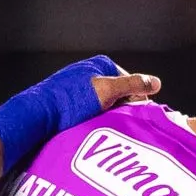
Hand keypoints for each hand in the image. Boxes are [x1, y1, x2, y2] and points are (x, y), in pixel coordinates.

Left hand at [0, 55, 160, 168]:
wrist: (39, 114)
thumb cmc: (72, 100)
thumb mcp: (108, 90)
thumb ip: (133, 85)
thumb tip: (156, 82)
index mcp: (100, 64)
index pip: (132, 83)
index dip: (138, 100)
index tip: (139, 117)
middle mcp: (90, 73)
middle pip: (119, 94)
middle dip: (125, 110)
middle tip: (126, 126)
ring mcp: (79, 88)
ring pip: (107, 105)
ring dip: (111, 118)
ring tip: (110, 130)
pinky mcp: (70, 103)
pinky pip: (93, 112)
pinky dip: (98, 121)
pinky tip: (95, 131)